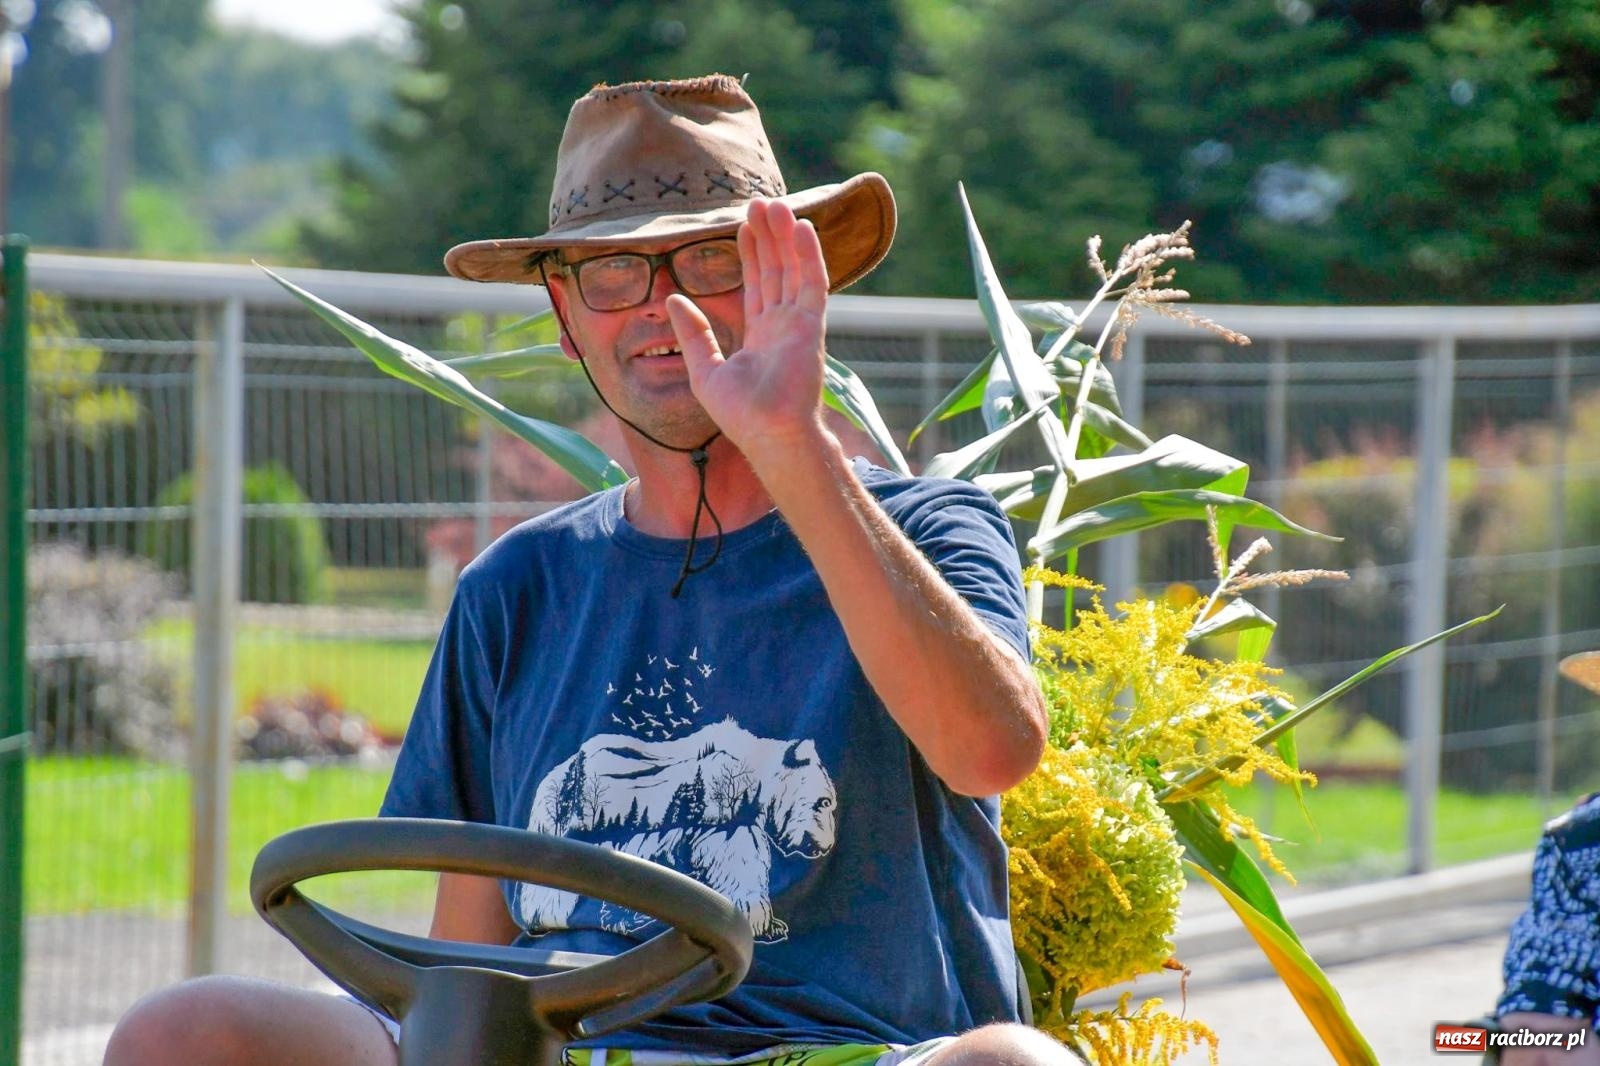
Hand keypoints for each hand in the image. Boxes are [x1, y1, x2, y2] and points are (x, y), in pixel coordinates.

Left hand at [667, 198, 829, 458]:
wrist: (768, 434)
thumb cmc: (740, 414)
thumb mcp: (704, 369)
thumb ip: (693, 333)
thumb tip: (672, 299)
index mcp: (759, 336)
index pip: (756, 285)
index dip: (750, 254)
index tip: (742, 226)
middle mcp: (781, 326)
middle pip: (775, 270)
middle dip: (767, 237)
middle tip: (759, 203)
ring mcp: (798, 324)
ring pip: (792, 269)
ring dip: (784, 237)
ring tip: (774, 204)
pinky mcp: (811, 325)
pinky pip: (812, 282)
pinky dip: (808, 255)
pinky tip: (801, 227)